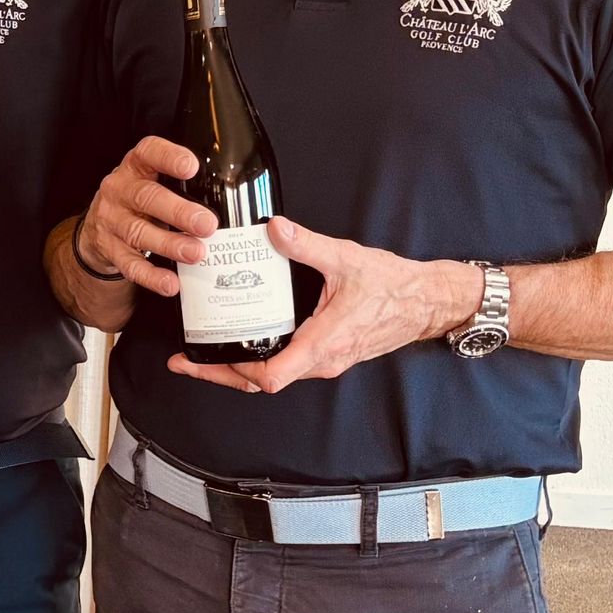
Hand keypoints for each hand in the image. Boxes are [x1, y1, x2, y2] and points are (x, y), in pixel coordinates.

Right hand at [79, 137, 218, 297]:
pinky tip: (171, 282)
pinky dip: (151, 276)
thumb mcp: (155, 180)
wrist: (100, 227)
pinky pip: (129, 264)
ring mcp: (111, 220)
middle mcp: (120, 189)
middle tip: (207, 224)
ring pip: (138, 231)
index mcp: (136, 166)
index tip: (191, 167)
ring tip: (196, 253)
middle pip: (147, 197)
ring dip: (169, 244)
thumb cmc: (143, 200)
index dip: (168, 157)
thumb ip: (186, 185)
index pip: (149, 152)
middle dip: (178, 212)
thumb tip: (245, 205)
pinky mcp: (109, 249)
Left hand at [169, 216, 477, 394]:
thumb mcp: (346, 259)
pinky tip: (242, 342)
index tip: (204, 358)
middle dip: (220, 374)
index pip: (271, 376)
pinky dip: (258, 360)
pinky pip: (287, 366)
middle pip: (260, 383)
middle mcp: (322, 361)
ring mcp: (326, 362)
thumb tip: (274, 229)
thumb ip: (307, 245)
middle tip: (185, 362)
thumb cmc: (394, 285)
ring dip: (237, 369)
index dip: (233, 371)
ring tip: (203, 355)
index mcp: (323, 343)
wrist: (428, 302)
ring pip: (273, 377)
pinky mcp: (329, 356)